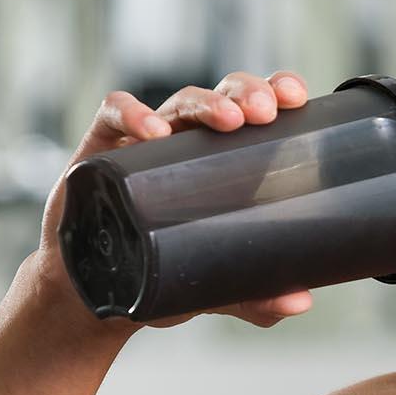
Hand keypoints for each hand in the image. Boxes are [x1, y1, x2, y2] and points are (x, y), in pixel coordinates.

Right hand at [38, 70, 315, 329]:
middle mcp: (188, 141)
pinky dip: (132, 113)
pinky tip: (152, 130)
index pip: (255, 110)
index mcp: (224, 158)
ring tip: (228, 118)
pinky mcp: (103, 150)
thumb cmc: (159, 273)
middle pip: (223, 96)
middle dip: (247, 92)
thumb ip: (256, 293)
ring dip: (205, 102)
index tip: (297, 98)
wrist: (95, 298)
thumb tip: (300, 303)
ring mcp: (145, 142)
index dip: (275, 92)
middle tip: (266, 112)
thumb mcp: (215, 287)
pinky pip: (113, 115)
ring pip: (179, 101)